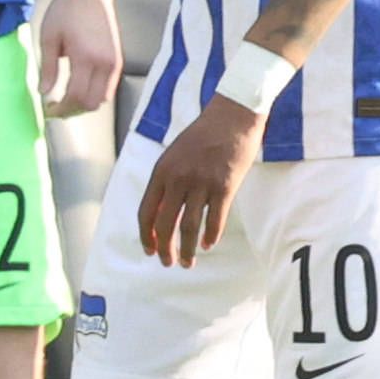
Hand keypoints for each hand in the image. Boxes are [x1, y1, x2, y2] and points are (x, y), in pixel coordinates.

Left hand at [36, 0, 121, 117]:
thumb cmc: (66, 11)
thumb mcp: (48, 38)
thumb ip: (48, 68)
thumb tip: (44, 92)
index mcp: (85, 57)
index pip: (76, 96)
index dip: (61, 108)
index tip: (49, 109)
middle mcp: (104, 63)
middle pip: (92, 102)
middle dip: (73, 110)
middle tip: (57, 108)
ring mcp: (114, 62)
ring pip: (103, 98)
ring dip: (85, 103)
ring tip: (68, 99)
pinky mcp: (118, 59)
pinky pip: (109, 86)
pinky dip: (95, 93)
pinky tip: (81, 87)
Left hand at [136, 98, 258, 265]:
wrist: (233, 115)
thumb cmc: (204, 134)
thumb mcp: (175, 154)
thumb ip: (166, 180)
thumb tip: (160, 213)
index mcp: (161, 171)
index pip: (146, 212)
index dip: (146, 235)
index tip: (149, 250)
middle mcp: (178, 179)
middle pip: (165, 224)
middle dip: (164, 249)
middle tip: (168, 263)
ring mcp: (202, 183)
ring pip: (189, 226)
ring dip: (187, 249)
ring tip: (188, 263)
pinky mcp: (226, 186)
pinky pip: (215, 219)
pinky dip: (210, 236)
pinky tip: (208, 245)